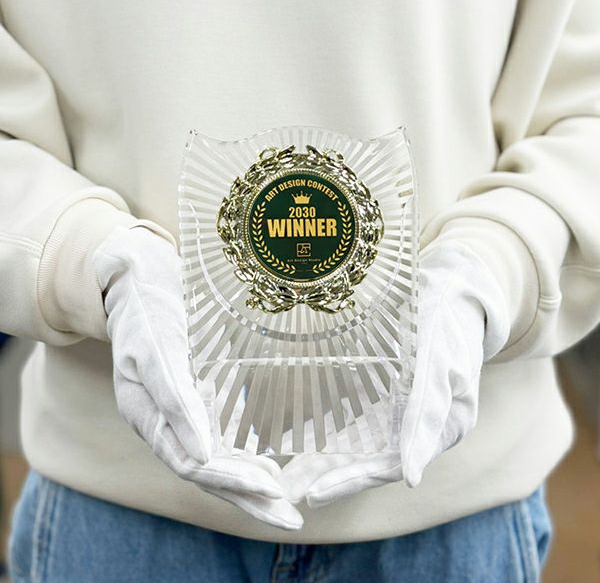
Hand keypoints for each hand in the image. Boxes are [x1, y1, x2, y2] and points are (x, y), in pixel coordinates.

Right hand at [93, 225, 301, 529]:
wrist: (140, 278)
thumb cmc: (147, 309)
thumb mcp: (157, 349)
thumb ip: (174, 401)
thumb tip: (201, 457)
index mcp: (148, 416)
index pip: (195, 466)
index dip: (233, 483)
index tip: (273, 493)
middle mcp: (163, 424)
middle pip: (209, 474)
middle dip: (249, 498)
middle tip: (291, 518)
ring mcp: (178, 414)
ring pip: (215, 462)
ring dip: (248, 485)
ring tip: (285, 503)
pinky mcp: (192, 401)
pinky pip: (218, 439)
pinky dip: (243, 458)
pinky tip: (268, 465)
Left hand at [281, 240, 509, 506]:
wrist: (454, 289)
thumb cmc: (448, 320)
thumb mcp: (440, 362)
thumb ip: (427, 414)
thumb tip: (410, 476)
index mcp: (442, 428)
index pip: (389, 465)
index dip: (350, 480)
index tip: (313, 494)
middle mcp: (420, 430)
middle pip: (367, 463)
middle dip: (325, 477)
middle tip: (282, 493)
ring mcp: (403, 415)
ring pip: (356, 447)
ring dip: (319, 462)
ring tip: (281, 477)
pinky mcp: (388, 400)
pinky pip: (352, 422)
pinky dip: (324, 432)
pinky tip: (294, 438)